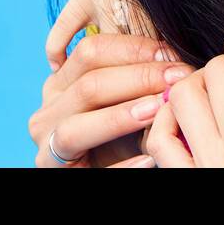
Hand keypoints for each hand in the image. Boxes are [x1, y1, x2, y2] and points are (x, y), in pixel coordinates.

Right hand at [29, 31, 194, 167]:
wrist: (92, 171)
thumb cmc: (112, 137)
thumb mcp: (115, 102)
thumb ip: (132, 82)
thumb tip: (174, 64)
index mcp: (61, 84)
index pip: (91, 51)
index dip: (133, 49)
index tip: (171, 53)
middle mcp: (47, 111)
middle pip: (89, 84)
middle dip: (138, 77)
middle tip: (176, 78)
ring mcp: (47, 146)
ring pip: (77, 126)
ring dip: (122, 115)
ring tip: (157, 109)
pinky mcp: (58, 176)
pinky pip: (92, 170)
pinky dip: (124, 165)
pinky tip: (149, 158)